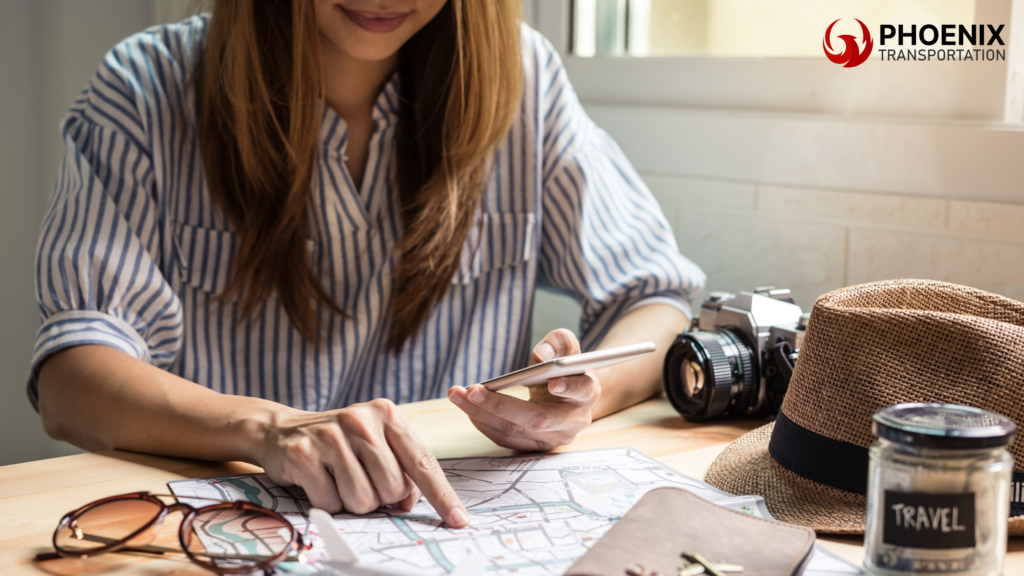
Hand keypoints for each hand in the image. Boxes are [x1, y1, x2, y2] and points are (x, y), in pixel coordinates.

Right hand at [256, 398, 468, 526]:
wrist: (281, 429)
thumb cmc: (340, 441)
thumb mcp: (375, 442)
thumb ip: (401, 466)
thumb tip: (411, 502)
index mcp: (387, 414)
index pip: (423, 462)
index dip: (443, 495)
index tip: (458, 519)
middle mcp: (361, 421)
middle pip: (393, 489)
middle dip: (380, 497)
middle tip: (361, 479)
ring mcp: (331, 436)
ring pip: (363, 500)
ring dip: (353, 502)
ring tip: (339, 479)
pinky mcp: (304, 455)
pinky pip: (331, 503)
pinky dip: (328, 502)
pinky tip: (319, 480)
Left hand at [447, 329, 600, 451]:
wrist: (567, 396)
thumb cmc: (564, 367)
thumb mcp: (566, 348)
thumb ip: (559, 343)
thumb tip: (542, 354)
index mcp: (587, 392)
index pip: (581, 390)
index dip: (569, 388)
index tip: (553, 383)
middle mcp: (574, 421)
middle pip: (538, 419)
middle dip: (502, 405)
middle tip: (472, 391)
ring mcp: (554, 439)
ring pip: (515, 431)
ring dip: (482, 414)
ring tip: (457, 395)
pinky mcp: (535, 447)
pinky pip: (506, 439)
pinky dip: (484, 422)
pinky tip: (467, 406)